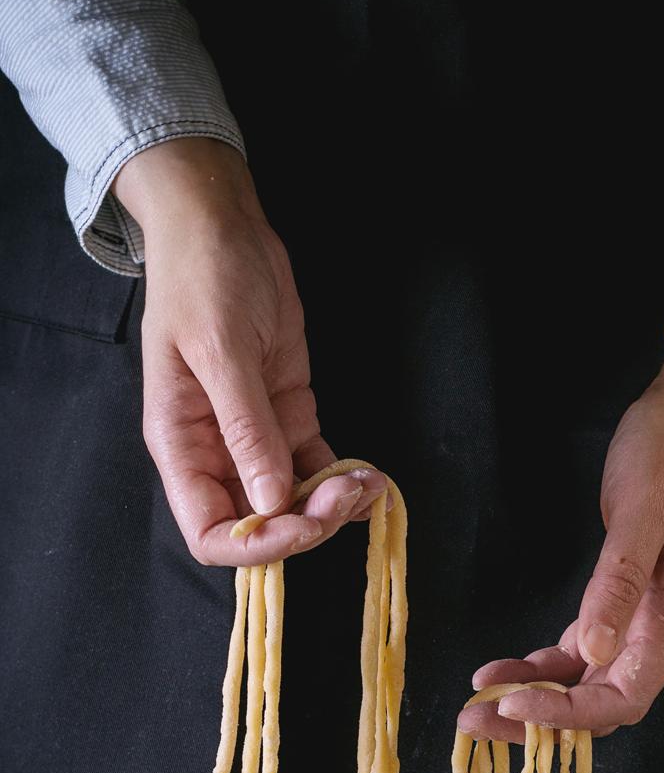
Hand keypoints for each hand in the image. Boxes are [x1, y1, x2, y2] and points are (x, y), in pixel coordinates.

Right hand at [113, 138, 388, 564]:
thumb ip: (246, 430)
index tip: (301, 523)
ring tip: (369, 485)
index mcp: (182, 445)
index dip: (256, 545)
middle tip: (347, 494)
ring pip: (293, 502)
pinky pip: (316, 469)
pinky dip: (344, 481)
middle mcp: (216, 453)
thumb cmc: (205, 279)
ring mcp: (255, 438)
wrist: (223, 226)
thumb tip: (268, 502)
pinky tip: (372, 478)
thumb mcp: (222, 351)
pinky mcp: (289, 418)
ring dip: (333, 505)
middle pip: (259, 525)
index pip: (210, 532)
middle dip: (306, 523)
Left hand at [458, 331, 663, 742]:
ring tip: (477, 704)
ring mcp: (643, 618)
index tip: (514, 707)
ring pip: (587, 683)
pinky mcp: (623, 601)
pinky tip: (504, 670)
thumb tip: (598, 652)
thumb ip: (622, 582)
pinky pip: (582, 652)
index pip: (624, 696)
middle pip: (601, 702)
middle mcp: (662, 629)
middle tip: (473, 722)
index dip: (570, 714)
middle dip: (539, 719)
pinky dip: (544, 667)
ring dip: (535, 698)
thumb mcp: (643, 509)